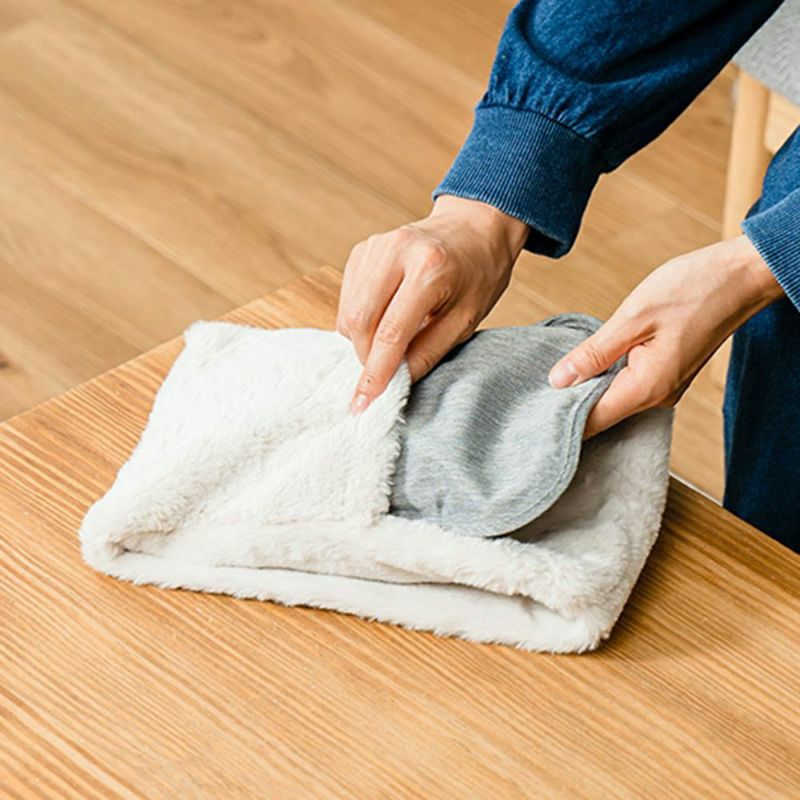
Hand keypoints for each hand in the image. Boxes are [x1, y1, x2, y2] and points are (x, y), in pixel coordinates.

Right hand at [338, 195, 528, 413]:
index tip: (362, 403)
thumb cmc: (478, 275)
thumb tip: (395, 381)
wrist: (475, 227)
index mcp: (429, 269)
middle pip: (359, 321)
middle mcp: (396, 252)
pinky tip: (384, 320)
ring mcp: (375, 247)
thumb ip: (429, 351)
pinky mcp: (363, 250)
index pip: (391, 333)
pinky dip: (359, 320)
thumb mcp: (466, 320)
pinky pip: (348, 298)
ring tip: (391, 343)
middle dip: (365, 357)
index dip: (375, 373)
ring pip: (348, 312)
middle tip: (384, 373)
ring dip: (361, 340)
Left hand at [548, 235, 784, 438]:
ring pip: (614, 401)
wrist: (741, 276)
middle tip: (535, 391)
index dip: (561, 419)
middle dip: (570, 406)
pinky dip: (605, 380)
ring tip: (554, 378)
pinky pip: (628, 388)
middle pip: (602, 416)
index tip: (533, 412)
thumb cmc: (693, 289)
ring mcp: (664, 388)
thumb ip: (594, 353)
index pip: (593, 421)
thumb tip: (559, 380)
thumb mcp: (633, 316)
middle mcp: (658, 397)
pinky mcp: (666, 375)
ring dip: (587, 391)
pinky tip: (587, 366)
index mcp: (647, 387)